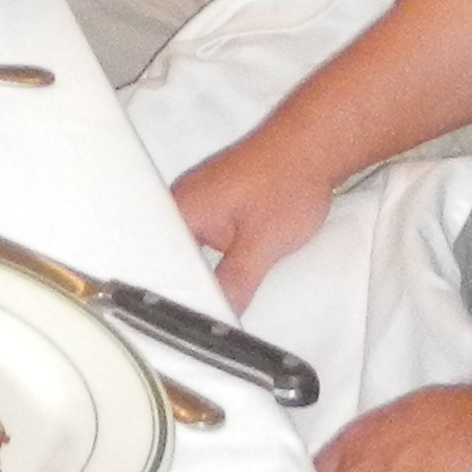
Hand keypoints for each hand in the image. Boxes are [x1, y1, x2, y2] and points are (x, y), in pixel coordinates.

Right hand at [170, 126, 337, 309]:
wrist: (312, 149)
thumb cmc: (286, 187)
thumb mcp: (262, 245)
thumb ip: (235, 283)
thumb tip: (218, 318)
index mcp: (181, 209)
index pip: (160, 262)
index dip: (169, 294)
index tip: (182, 322)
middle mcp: (181, 201)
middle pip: (170, 256)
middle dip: (184, 285)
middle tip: (197, 319)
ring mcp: (198, 198)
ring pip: (188, 248)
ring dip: (200, 272)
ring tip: (209, 302)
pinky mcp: (216, 200)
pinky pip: (203, 236)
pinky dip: (213, 258)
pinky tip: (225, 274)